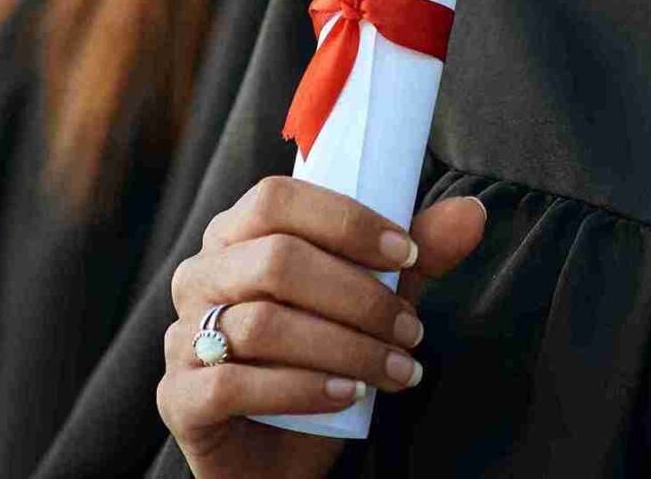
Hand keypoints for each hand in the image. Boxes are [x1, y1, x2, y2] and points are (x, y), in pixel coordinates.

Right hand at [157, 176, 485, 478]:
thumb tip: (472, 214)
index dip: (346, 221)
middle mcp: (200, 276)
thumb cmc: (319, 363)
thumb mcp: (372, 305)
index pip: (277, 198)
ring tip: (396, 369)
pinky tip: (347, 396)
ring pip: (262, 324)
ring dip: (344, 347)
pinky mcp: (178, 397)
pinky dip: (301, 389)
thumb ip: (416, 258)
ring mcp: (181, 337)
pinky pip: (233, 385)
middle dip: (358, 295)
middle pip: (275, 260)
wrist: (276, 456)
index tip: (408, 252)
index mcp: (236, 235)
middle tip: (411, 328)